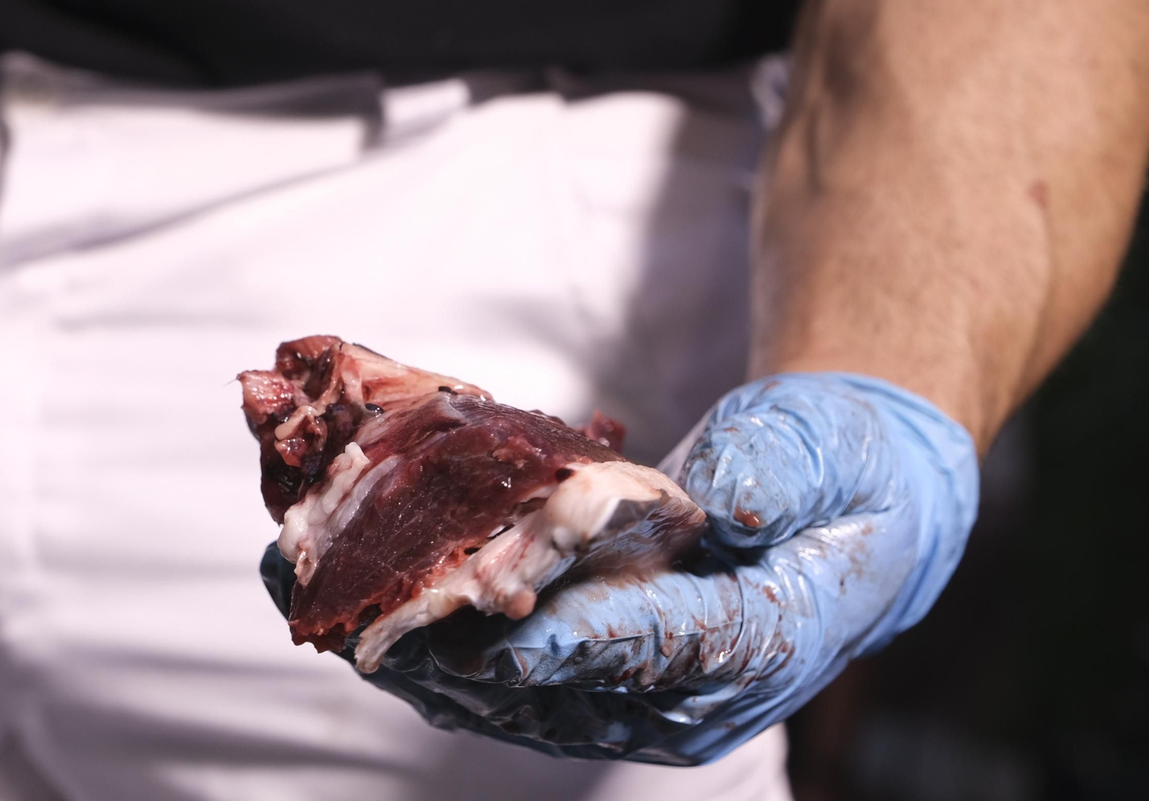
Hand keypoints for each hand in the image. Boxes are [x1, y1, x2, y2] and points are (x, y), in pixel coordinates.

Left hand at [260, 373, 977, 763]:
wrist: (837, 511)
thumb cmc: (839, 478)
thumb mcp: (835, 455)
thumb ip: (788, 471)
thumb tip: (733, 499)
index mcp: (752, 647)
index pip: (653, 652)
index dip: (570, 639)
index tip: (488, 625)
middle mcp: (671, 694)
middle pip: (544, 684)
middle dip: (443, 642)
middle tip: (356, 606)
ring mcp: (613, 689)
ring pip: (490, 681)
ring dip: (396, 635)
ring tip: (308, 582)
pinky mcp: (567, 667)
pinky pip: (475, 656)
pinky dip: (406, 618)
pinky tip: (333, 578)